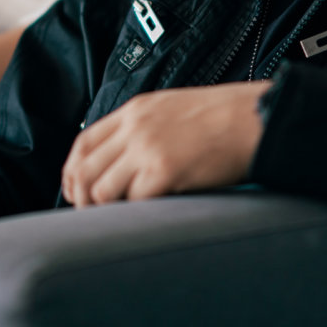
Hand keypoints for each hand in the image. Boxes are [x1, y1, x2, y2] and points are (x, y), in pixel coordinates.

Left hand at [61, 82, 269, 205]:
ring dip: (108, 210)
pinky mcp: (165, 171)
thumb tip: (121, 160)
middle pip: (84, 169)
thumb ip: (142, 127)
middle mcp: (135, 127)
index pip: (83, 143)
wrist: (254, 117)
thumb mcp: (171, 108)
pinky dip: (138, 213)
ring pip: (102, 190)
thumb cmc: (222, 117)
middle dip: (81, 199)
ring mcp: (147, 148)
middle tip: (92, 215)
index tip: (75, 191)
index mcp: (135, 110)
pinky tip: (150, 213)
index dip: (73, 172)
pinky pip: (134, 202)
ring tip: (123, 218)